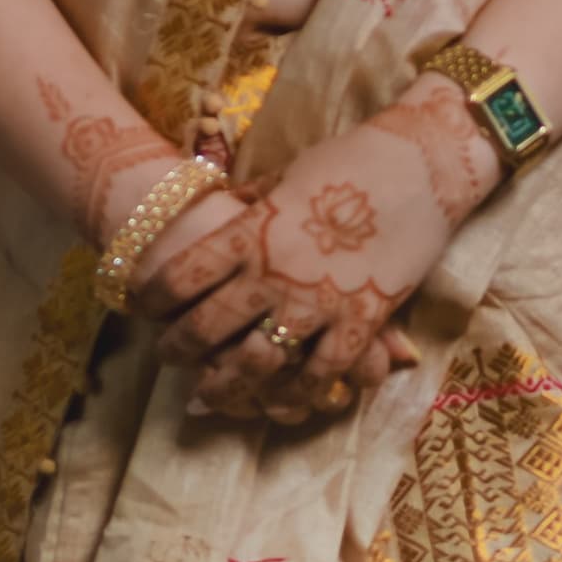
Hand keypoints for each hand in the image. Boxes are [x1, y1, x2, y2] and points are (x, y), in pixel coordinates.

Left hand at [146, 95, 492, 424]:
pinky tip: (281, 401)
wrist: (420, 165)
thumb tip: (227, 206)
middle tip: (165, 356)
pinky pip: (321, 371)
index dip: (153, 295)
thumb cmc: (351, 160)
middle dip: (179, 348)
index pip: (183, 272)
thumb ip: (255, 203)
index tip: (141, 306)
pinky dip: (298, 392)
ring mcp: (318, 301)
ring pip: (256, 362)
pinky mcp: (361, 320)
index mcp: (253, 229)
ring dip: (225, 385)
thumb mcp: (288, 176)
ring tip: (206, 394)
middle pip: (208, 325)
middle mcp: (276, 271)